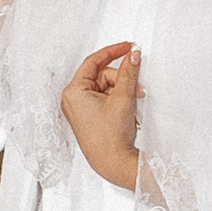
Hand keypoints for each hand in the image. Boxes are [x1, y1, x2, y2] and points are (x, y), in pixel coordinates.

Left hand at [61, 41, 140, 190]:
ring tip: (134, 103)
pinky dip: (119, 100)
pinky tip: (128, 110)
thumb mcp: (123, 98)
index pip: (94, 61)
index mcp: (74, 92)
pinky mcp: (90, 116)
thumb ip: (129, 73)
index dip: (113, 51)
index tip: (128, 47)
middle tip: (138, 88)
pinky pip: (106, 98)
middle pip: (103, 75)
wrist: (113, 164)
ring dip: (124, 91)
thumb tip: (133, 55)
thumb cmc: (110, 137)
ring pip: (107, 87)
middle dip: (123, 80)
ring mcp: (81, 108)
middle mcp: (73, 99)